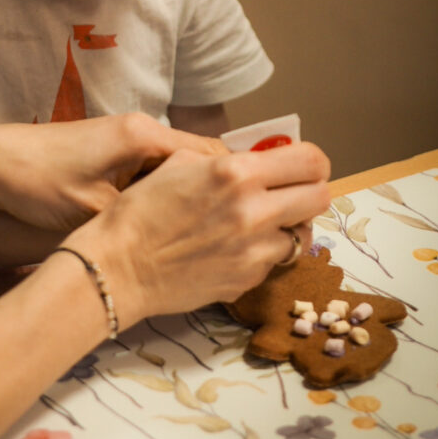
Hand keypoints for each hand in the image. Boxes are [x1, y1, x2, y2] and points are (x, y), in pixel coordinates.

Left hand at [0, 113, 228, 230]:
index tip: (259, 211)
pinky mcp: (114, 152)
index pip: (212, 154)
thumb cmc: (39, 182)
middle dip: (221, 191)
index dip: (238, 183)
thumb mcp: (94, 208)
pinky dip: (169, 193)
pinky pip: (157, 171)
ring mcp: (127, 139)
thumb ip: (144, 216)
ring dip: (195, 194)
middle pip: (201, 160)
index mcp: (144, 135)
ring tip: (212, 230)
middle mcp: (142, 130)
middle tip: (239, 228)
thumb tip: (188, 236)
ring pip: (179, 167)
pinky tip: (172, 222)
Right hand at [68, 142, 330, 328]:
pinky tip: (234, 247)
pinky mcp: (248, 280)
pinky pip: (273, 261)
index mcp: (235, 173)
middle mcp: (253, 211)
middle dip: (308, 190)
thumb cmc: (138, 211)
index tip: (301, 163)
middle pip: (320, 197)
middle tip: (289, 191)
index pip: (311, 161)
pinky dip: (263, 252)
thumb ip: (220, 159)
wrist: (117, 267)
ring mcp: (254, 251)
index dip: (311, 160)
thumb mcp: (177, 164)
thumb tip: (248, 160)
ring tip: (258, 223)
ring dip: (286, 225)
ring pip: (301, 235)